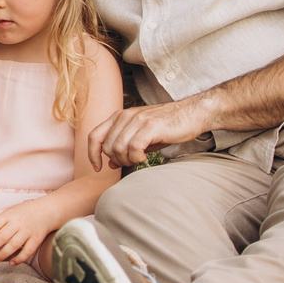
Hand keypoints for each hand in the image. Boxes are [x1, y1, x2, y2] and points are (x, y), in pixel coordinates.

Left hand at [0, 199, 55, 265]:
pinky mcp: (36, 239)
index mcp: (8, 216)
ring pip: (14, 244)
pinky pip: (28, 250)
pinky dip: (20, 258)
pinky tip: (12, 263)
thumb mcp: (5, 214)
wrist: (46, 211)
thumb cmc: (22, 213)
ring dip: (3, 253)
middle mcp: (17, 223)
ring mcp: (28, 231)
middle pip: (2, 236)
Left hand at [87, 96, 215, 169]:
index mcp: (119, 116)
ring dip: (127, 160)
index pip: (95, 136)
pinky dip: (137, 157)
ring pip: (119, 148)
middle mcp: (125, 116)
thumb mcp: (141, 137)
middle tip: (131, 162)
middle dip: (116, 160)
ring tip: (140, 159)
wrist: (191, 114)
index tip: (98, 168)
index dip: (92, 154)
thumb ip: (124, 147)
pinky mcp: (150, 126)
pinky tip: (145, 158)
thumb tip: (110, 163)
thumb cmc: (167, 127)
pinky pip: (133, 147)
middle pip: (107, 146)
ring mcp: (137, 120)